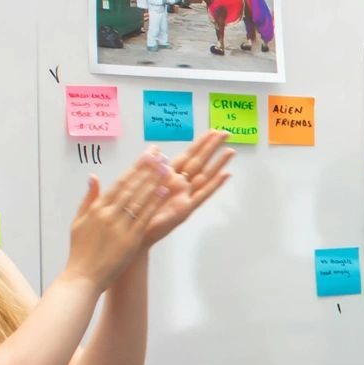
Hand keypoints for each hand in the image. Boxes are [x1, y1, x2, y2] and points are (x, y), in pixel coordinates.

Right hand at [63, 154, 173, 286]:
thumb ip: (88, 198)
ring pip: (140, 199)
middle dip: (147, 169)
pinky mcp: (130, 240)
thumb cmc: (81, 250)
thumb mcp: (79, 221)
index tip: (147, 155)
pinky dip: (154, 204)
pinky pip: (145, 218)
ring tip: (167, 168)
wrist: (83, 276)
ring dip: (154, 182)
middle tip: (160, 154)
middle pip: (132, 187)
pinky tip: (164, 192)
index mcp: (97, 208)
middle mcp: (109, 214)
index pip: (120, 182)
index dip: (135, 168)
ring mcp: (120, 226)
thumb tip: (92, 177)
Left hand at [141, 130, 233, 247]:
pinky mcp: (186, 209)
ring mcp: (185, 197)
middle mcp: (180, 185)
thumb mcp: (138, 182)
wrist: (132, 234)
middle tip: (226, 133)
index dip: (199, 143)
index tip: (211, 131)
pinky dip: (214, 184)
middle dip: (212, 147)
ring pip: (204, 176)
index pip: (187, 155)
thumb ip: (148, 165)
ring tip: (231, 151)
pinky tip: (226, 175)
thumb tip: (155, 148)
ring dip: (218, 163)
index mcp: (168, 177)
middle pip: (199, 162)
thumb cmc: (135, 211)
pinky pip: (202, 195)